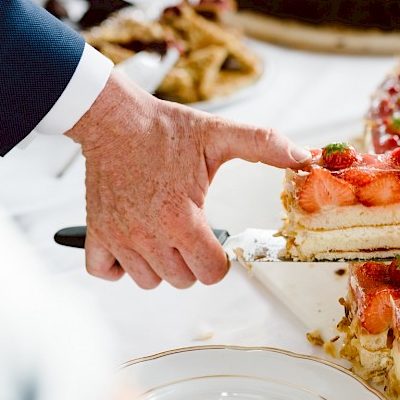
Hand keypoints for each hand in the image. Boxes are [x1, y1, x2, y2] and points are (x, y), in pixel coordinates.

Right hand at [66, 71, 310, 287]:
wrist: (115, 119)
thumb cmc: (165, 129)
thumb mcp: (220, 134)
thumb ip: (264, 146)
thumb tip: (302, 156)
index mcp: (181, 217)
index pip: (211, 273)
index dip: (219, 260)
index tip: (215, 241)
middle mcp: (148, 234)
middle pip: (182, 280)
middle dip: (192, 261)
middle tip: (190, 231)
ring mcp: (120, 236)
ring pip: (148, 281)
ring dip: (159, 265)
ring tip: (163, 234)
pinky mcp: (96, 232)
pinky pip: (105, 273)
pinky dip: (118, 266)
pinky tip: (133, 243)